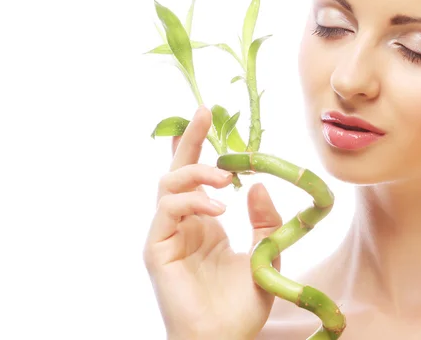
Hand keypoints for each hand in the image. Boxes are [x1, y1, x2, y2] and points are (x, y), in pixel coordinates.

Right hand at [143, 105, 282, 339]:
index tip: (210, 118)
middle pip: (176, 170)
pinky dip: (192, 201)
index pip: (197, 177)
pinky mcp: (156, 248)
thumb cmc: (240, 306)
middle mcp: (182, 223)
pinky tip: (219, 208)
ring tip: (228, 178)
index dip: (200, 146)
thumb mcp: (264, 257)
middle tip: (204, 113)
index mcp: (204, 222)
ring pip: (168, 184)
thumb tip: (260, 187)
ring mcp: (166, 234)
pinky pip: (168, 210)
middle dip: (189, 139)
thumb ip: (264, 224)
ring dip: (197, 172)